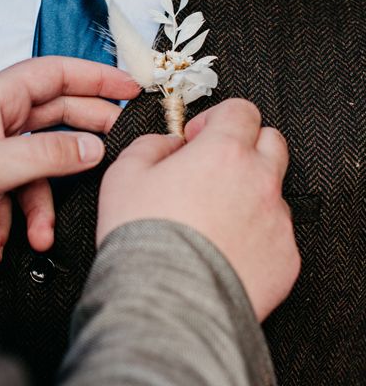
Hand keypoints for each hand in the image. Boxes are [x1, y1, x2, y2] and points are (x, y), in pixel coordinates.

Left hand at [0, 56, 139, 264]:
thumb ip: (48, 154)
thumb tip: (92, 147)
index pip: (55, 73)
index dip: (95, 76)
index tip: (128, 87)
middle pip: (52, 117)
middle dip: (82, 139)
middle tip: (113, 150)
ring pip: (34, 167)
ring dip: (38, 205)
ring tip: (37, 234)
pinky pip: (9, 192)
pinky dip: (7, 221)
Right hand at [97, 99, 300, 320]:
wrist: (167, 299)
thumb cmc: (145, 237)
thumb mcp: (124, 174)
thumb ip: (150, 145)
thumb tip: (167, 143)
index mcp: (223, 152)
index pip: (241, 110)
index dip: (217, 118)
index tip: (198, 137)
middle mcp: (259, 181)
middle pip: (271, 141)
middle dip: (244, 146)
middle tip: (213, 167)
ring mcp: (276, 221)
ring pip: (274, 190)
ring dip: (249, 193)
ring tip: (213, 218)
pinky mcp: (285, 258)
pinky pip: (276, 234)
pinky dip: (254, 235)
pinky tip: (223, 248)